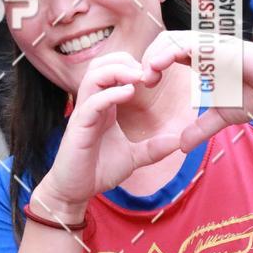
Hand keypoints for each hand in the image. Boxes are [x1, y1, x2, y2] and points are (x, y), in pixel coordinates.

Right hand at [35, 52, 181, 211]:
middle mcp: (91, 104)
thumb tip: (178, 142)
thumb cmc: (98, 170)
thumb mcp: (133, 157)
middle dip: (122, 60)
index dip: (130, 65)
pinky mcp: (79, 127)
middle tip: (145, 70)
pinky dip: (110, 94)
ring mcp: (84, 113)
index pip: (110, 70)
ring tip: (137, 76)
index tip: (153, 74)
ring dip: (116, 70)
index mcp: (103, 106)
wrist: (74, 191)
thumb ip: (153, 148)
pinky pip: (92, 103)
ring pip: (93, 77)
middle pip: (99, 65)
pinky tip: (128, 93)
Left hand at [141, 29, 252, 151]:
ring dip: (153, 55)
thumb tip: (181, 147)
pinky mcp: (217, 46)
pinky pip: (184, 43)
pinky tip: (157, 68)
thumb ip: (201, 128)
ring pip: (170, 39)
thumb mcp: (223, 116)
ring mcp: (210, 44)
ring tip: (147, 77)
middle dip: (147, 58)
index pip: (166, 51)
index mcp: (201, 58)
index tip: (144, 84)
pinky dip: (167, 53)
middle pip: (163, 41)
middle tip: (140, 81)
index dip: (152, 64)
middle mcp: (203, 47)